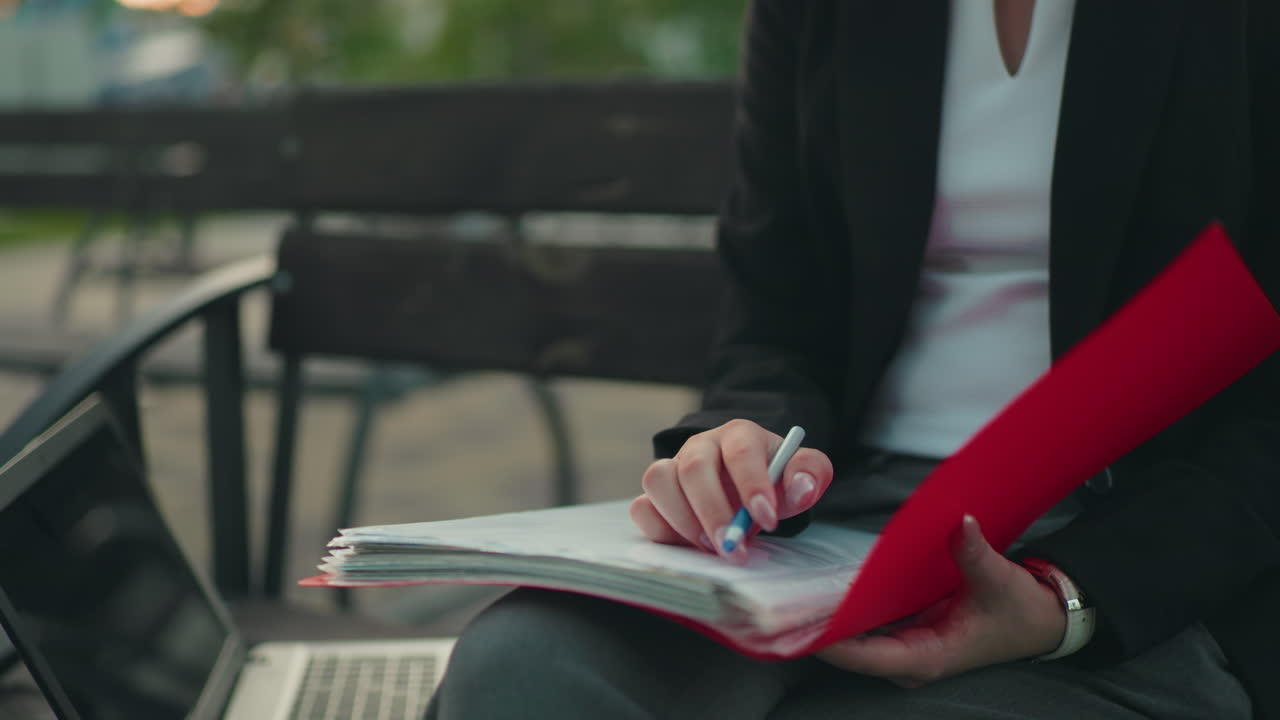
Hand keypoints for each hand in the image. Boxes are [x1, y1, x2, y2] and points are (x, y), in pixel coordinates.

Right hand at [629, 419, 832, 557]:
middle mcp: (700, 446)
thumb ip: (809, 474)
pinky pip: (642, 508)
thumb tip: (802, 488)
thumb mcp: (799, 474)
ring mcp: (673, 468)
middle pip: (694, 468)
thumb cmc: (773, 480)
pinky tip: (688, 545)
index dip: (752, 485)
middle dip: (714, 512)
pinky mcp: (656, 496)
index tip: (767, 520)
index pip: (740, 452)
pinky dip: (661, 529)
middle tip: (734, 547)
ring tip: (711, 547)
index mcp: (738, 435)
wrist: (748, 488)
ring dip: (683, 520)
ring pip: (658, 480)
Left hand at [817, 515, 1066, 686]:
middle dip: (819, 626)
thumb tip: (961, 523)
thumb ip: (974, 554)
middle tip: (783, 600)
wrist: (1042, 618)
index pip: (868, 657)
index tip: (801, 623)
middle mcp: (911, 658)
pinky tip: (827, 583)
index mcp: (929, 657)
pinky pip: (867, 622)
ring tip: (794, 588)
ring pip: (856, 636)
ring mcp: (907, 646)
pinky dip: (849, 605)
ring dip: (829, 615)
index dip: (833, 642)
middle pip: (852, 649)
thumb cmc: (1021, 611)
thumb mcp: (999, 580)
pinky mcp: (907, 631)